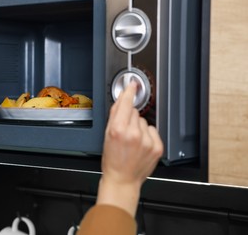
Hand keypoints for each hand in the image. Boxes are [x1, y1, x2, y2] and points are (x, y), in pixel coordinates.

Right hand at [96, 82, 162, 216]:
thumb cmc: (112, 160)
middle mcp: (133, 134)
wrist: (122, 179)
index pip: (126, 103)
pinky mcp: (157, 147)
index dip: (129, 92)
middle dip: (130, 119)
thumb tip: (121, 100)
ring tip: (133, 142)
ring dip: (139, 128)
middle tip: (124, 132)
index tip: (133, 84)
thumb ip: (114, 115)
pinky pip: (153, 130)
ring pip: (145, 122)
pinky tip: (141, 145)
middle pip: (135, 112)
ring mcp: (146, 140)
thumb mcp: (107, 135)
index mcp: (118, 129)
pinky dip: (148, 136)